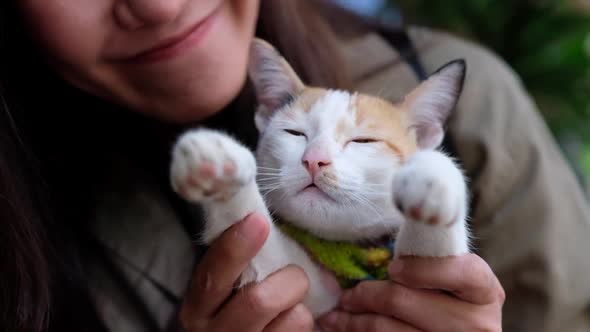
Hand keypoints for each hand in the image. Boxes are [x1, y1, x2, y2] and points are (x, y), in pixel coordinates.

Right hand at [179, 213, 313, 331]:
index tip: (257, 221)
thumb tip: (256, 219)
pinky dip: (305, 320)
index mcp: (198, 309)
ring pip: (294, 318)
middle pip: (259, 301)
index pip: (212, 276)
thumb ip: (231, 266)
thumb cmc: (229, 311)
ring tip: (291, 303)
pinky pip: (304, 331)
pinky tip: (290, 321)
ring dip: (300, 303)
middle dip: (289, 280)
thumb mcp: (219, 292)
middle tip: (294, 276)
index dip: (235, 248)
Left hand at [318, 254, 504, 331]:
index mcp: (484, 291)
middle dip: (368, 295)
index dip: (423, 269)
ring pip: (389, 329)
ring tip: (337, 313)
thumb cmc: (450, 297)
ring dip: (354, 320)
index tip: (393, 267)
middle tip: (347, 293)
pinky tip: (344, 327)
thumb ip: (427, 260)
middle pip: (406, 302)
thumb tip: (371, 249)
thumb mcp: (450, 277)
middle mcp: (477, 323)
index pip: (462, 272)